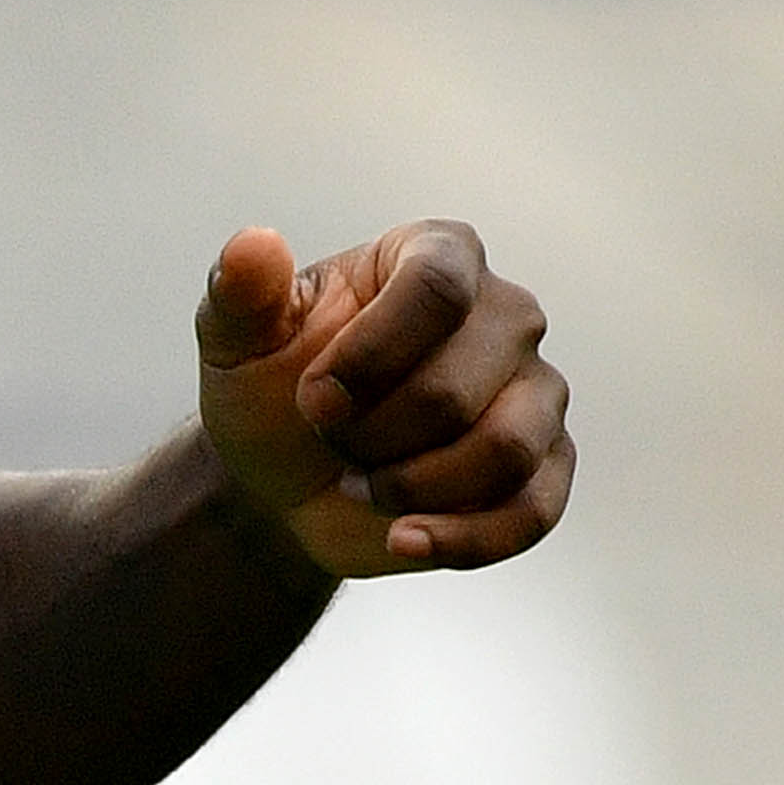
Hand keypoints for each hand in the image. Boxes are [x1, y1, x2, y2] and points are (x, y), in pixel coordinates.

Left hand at [195, 221, 573, 578]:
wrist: (288, 478)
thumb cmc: (271, 391)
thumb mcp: (237, 341)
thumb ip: (240, 291)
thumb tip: (254, 245)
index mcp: (438, 255)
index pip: (437, 289)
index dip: (368, 358)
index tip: (313, 400)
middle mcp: (506, 314)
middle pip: (456, 388)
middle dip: (372, 436)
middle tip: (334, 441)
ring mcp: (537, 391)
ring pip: (503, 451)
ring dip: (412, 487)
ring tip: (366, 484)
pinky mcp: (547, 465)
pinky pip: (532, 512)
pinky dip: (461, 538)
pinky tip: (401, 538)